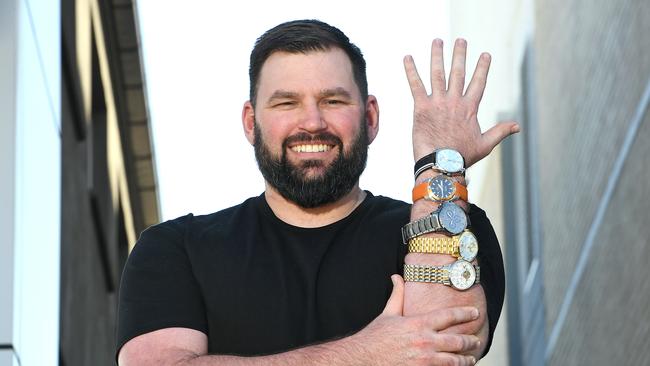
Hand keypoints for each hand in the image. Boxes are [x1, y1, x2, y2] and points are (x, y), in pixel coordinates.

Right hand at [349, 275, 479, 365]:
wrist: (363, 358)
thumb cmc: (374, 337)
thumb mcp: (388, 314)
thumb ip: (397, 295)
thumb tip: (396, 277)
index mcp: (419, 323)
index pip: (449, 316)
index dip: (464, 313)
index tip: (474, 312)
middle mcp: (425, 341)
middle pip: (457, 341)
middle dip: (469, 341)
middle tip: (476, 340)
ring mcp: (424, 359)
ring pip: (454, 360)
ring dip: (465, 359)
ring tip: (470, 359)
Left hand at [404, 38, 519, 166]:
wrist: (442, 164)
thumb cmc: (463, 156)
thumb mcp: (485, 144)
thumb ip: (500, 131)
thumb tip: (518, 126)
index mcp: (470, 108)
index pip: (478, 82)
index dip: (482, 67)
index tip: (485, 54)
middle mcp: (454, 101)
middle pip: (458, 72)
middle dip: (460, 55)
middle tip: (461, 40)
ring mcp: (438, 102)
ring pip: (437, 73)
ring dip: (437, 55)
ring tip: (437, 41)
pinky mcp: (421, 108)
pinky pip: (415, 85)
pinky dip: (410, 70)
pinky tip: (407, 57)